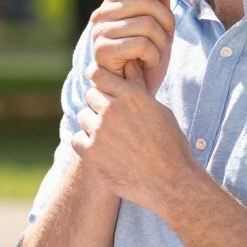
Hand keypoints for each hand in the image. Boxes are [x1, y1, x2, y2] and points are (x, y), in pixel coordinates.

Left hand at [72, 64, 201, 213]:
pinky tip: (102, 152)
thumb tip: (129, 64)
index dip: (100, 82)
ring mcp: (100, 131)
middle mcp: (113, 110)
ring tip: (111, 139)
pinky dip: (85, 145)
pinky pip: (76, 139)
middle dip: (99, 105)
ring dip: (92, 125)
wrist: (170, 182)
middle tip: (113, 122)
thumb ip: (138, 88)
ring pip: (82, 117)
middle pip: (90, 96)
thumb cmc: (170, 145)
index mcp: (131, 96)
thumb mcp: (159, 111)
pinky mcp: (91, 153)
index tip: (103, 90)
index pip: (98, 75)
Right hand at [88, 0, 175, 95]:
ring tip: (157, 53)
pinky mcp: (103, 51)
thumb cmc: (146, 60)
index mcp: (113, 4)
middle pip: (146, 0)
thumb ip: (159, 3)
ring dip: (162, 42)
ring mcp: (100, 33)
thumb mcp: (158, 28)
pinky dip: (153, 56)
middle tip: (167, 37)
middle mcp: (102, 15)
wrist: (136, 94)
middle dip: (167, 19)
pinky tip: (148, 64)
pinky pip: (141, 44)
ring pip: (147, 23)